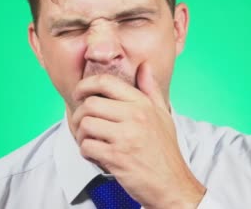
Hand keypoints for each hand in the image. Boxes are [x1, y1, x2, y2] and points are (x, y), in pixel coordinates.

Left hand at [69, 62, 205, 208]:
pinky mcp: (117, 157)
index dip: (85, 85)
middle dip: (79, 115)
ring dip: (80, 134)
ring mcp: (125, 137)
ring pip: (85, 125)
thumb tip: (145, 66)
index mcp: (143, 104)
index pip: (106, 82)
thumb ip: (151, 89)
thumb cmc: (165, 150)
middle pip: (90, 104)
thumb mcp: (163, 114)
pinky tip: (95, 154)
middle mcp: (135, 116)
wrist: (171, 183)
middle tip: (81, 124)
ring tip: (88, 140)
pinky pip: (87, 146)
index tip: (79, 94)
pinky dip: (85, 151)